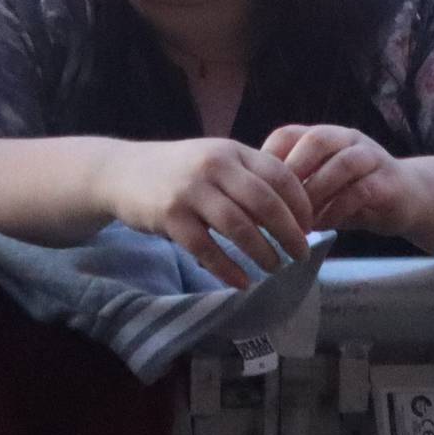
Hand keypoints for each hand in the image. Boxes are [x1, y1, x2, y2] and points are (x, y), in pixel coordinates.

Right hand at [94, 138, 313, 288]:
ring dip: (262, 253)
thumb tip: (294, 212)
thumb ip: (249, 177)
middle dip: (289, 233)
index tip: (310, 227)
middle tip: (301, 254)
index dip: (300, 204)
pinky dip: (228, 269)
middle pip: (264, 202)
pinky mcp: (169, 216)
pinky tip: (242, 283)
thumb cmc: (179, 171)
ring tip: (275, 268)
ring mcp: (190, 190)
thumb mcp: (216, 160)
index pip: (280, 174)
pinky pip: (206, 248)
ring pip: (238, 227)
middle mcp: (214, 166)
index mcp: (232, 151)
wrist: (122, 172)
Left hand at [264, 124, 419, 236]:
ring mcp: (371, 157)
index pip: (289, 134)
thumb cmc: (354, 194)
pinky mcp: (389, 181)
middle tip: (277, 203)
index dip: (268, 158)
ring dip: (318, 192)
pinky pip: (362, 190)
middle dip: (294, 171)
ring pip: (342, 163)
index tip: (255, 189)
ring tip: (301, 220)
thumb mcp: (320, 187)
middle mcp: (347, 139)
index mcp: (325, 137)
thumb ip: (294, 190)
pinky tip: (325, 225)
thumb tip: (250, 207)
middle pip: (316, 140)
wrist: (409, 198)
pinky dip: (339, 208)